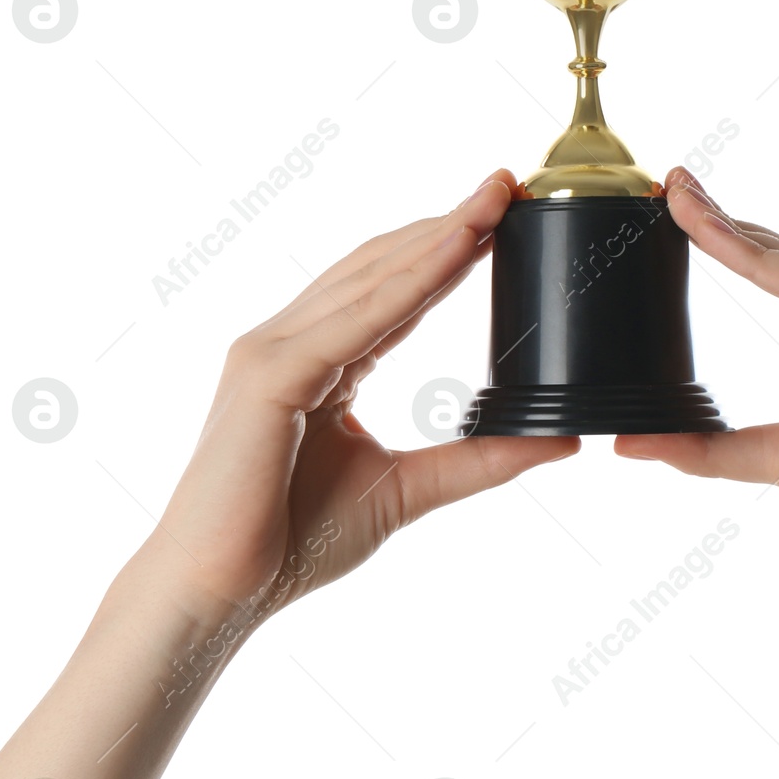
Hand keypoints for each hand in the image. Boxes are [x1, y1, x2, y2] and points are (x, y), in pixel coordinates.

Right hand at [148, 169, 577, 624]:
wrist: (219, 593)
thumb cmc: (291, 543)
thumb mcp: (407, 488)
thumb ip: (478, 460)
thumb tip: (559, 442)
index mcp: (317, 360)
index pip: (392, 289)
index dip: (446, 247)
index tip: (503, 211)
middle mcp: (289, 342)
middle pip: (380, 265)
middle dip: (448, 223)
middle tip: (510, 184)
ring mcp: (272, 351)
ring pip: (369, 279)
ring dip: (437, 237)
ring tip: (494, 202)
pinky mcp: (269, 375)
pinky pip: (355, 320)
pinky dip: (410, 283)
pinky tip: (457, 251)